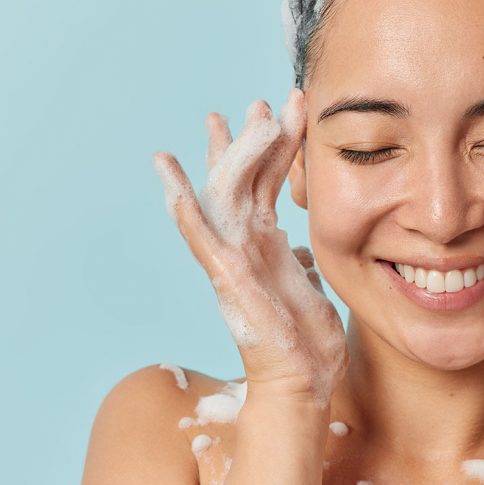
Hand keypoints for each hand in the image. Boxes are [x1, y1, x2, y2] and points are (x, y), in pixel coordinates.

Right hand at [152, 88, 346, 405]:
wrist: (301, 383)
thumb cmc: (307, 344)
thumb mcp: (311, 289)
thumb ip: (301, 264)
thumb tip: (302, 253)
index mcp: (265, 244)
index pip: (264, 182)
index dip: (272, 144)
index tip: (280, 108)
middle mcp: (245, 245)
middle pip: (240, 177)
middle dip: (247, 137)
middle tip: (254, 101)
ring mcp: (233, 259)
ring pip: (223, 194)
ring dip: (227, 155)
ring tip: (229, 118)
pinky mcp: (229, 279)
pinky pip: (201, 240)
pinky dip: (186, 210)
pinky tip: (172, 182)